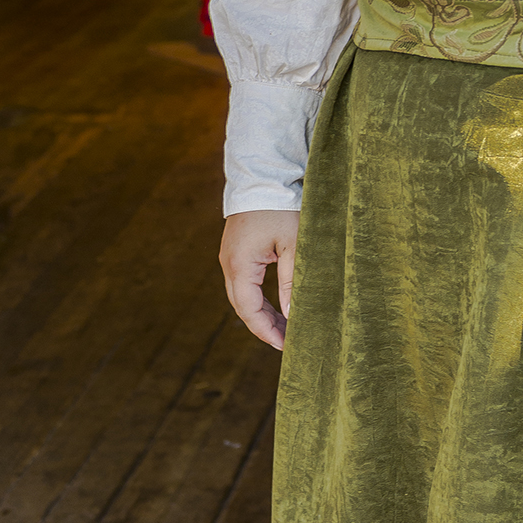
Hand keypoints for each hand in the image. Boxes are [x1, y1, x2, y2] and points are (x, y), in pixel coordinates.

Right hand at [221, 208, 300, 348]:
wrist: (263, 177)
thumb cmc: (280, 208)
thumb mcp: (293, 245)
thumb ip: (291, 281)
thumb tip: (291, 314)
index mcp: (240, 265)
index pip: (249, 310)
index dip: (266, 331)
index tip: (285, 346)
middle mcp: (229, 264)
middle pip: (243, 307)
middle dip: (265, 326)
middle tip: (288, 342)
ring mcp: (230, 257)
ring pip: (243, 297)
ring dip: (262, 314)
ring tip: (285, 328)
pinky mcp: (236, 251)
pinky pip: (244, 284)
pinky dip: (259, 299)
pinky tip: (276, 307)